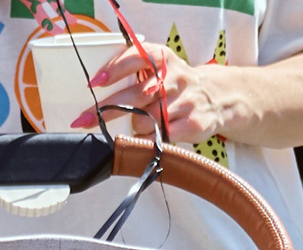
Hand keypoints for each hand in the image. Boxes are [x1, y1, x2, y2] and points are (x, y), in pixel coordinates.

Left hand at [86, 43, 238, 140]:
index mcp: (164, 58)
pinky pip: (162, 136)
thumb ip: (135, 70)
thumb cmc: (177, 84)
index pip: (137, 57)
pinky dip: (149, 139)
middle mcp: (175, 77)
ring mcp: (185, 101)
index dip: (114, 70)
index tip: (95, 83)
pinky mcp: (193, 123)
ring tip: (137, 126)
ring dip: (134, 126)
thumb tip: (99, 86)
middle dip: (107, 109)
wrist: (217, 97)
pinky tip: (146, 138)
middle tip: (85, 119)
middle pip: (136, 95)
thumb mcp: (160, 67)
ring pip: (147, 120)